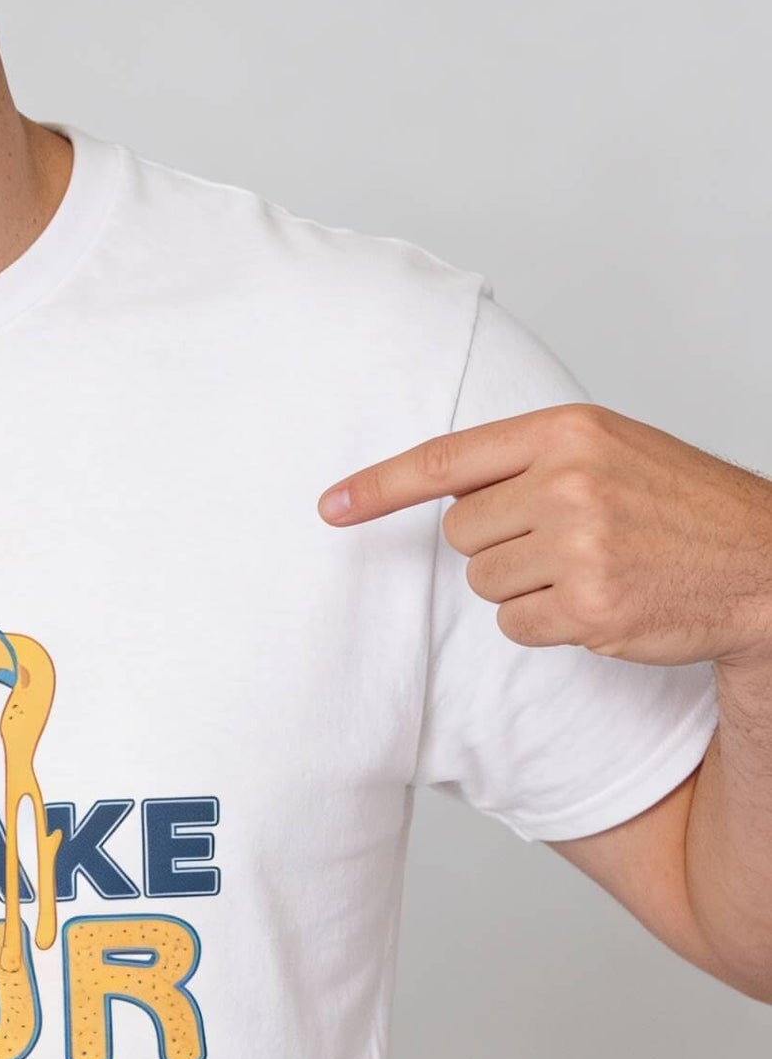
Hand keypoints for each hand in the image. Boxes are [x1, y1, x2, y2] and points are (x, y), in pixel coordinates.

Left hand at [316, 403, 771, 669]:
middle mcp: (567, 483)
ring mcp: (579, 546)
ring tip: (590, 568)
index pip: (444, 460)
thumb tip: (440, 488)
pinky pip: (514, 625)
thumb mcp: (607, 449)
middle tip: (565, 540)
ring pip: (483, 583)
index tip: (330, 507)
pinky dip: (545, 624)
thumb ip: (527, 458)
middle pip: (460, 532)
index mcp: (565, 432)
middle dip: (499, 544)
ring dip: (523, 586)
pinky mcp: (589, 607)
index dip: (377, 487)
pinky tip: (597, 603)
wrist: (764, 563)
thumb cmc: (677, 504)